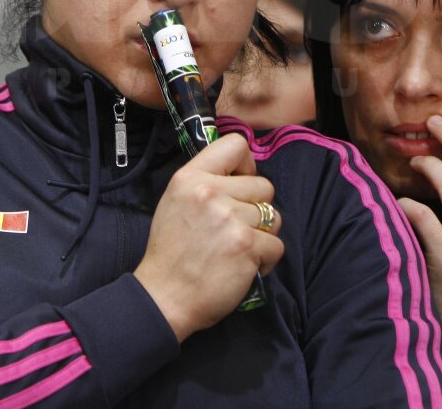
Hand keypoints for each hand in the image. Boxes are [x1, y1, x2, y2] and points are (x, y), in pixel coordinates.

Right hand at [135, 133, 283, 341]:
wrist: (164, 297)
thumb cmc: (171, 252)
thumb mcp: (176, 201)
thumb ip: (205, 182)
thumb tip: (242, 172)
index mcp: (191, 177)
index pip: (236, 144)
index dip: (246, 165)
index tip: (239, 184)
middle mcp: (210, 192)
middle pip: (263, 185)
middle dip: (255, 208)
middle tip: (233, 228)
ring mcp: (230, 218)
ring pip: (274, 215)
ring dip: (261, 234)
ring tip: (236, 249)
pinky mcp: (247, 245)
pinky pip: (276, 245)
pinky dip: (265, 260)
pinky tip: (242, 267)